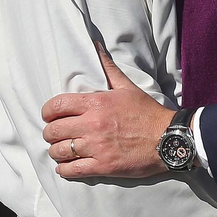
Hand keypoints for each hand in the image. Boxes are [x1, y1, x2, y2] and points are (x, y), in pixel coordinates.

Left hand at [41, 44, 175, 178]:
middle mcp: (92, 124)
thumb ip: (108, 68)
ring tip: (60, 151)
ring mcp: (96, 147)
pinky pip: (73, 170)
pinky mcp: (103, 166)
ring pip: (60, 151)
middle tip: (54, 134)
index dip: (47, 111)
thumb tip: (96, 47)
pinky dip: (65, 170)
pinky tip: (65, 167)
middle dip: (50, 133)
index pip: (57, 105)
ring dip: (56, 151)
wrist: (168, 138)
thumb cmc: (147, 112)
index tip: (48, 116)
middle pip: (54, 130)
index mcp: (96, 103)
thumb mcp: (127, 87)